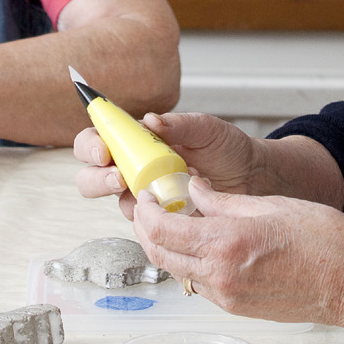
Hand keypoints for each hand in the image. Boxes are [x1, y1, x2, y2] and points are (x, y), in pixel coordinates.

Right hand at [74, 112, 262, 218]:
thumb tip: (151, 120)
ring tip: (154, 192)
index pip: (99, 139)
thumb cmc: (227, 149)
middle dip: (97, 179)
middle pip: (92, 176)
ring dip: (127, 199)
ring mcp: (147, 195)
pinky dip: (155, 217)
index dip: (91, 146)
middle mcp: (135, 168)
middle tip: (118, 178)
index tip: (104, 151)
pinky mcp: (163, 218)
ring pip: (116, 202)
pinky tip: (176, 207)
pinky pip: (146, 223)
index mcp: (138, 141)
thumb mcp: (206, 129)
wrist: (253, 177)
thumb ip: (179, 124)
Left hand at [132, 175, 343, 330]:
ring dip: (167, 247)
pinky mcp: (239, 308)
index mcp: (226, 244)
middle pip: (160, 253)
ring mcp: (229, 296)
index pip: (160, 229)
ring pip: (178, 271)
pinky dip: (191, 263)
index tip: (146, 194)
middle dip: (146, 228)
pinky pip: (201, 284)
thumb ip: (223, 200)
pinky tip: (203, 244)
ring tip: (176, 221)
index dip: (145, 210)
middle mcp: (221, 275)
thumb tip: (193, 190)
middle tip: (151, 206)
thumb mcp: (271, 204)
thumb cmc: (328, 242)